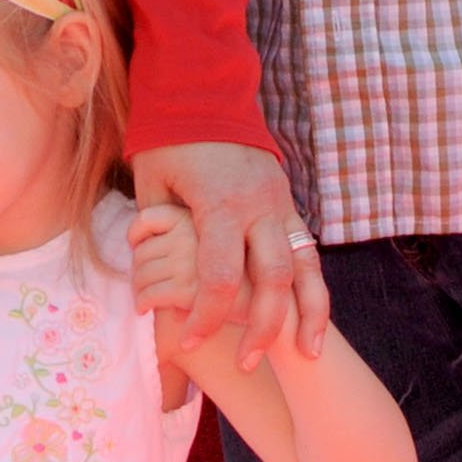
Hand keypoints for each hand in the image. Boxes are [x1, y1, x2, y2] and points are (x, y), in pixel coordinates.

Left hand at [128, 141, 326, 364]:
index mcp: (220, 204)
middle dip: (262, 328)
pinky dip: (315, 290)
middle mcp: (259, 207)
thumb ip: (156, 229)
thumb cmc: (168, 141)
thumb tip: (147, 274)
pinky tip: (314, 322)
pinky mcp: (289, 206)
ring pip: (305, 268)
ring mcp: (281, 205)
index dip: (205, 317)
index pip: (218, 276)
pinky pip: (310, 255)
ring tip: (304, 355)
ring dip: (305, 315)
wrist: (207, 95)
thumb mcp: (152, 182)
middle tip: (246, 366)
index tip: (187, 342)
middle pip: (271, 280)